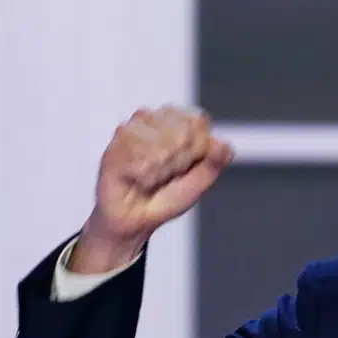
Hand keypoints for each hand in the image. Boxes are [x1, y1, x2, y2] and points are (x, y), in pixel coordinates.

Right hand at [72, 105, 234, 272]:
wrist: (136, 219)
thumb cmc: (167, 196)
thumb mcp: (199, 181)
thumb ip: (214, 162)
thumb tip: (224, 145)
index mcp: (173, 119)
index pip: (197, 122)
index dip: (197, 148)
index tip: (187, 164)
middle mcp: (149, 118)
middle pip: (181, 135)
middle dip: (179, 163)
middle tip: (166, 175)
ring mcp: (128, 131)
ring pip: (161, 150)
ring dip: (161, 173)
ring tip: (151, 179)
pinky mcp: (112, 149)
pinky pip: (142, 164)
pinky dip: (146, 180)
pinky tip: (139, 182)